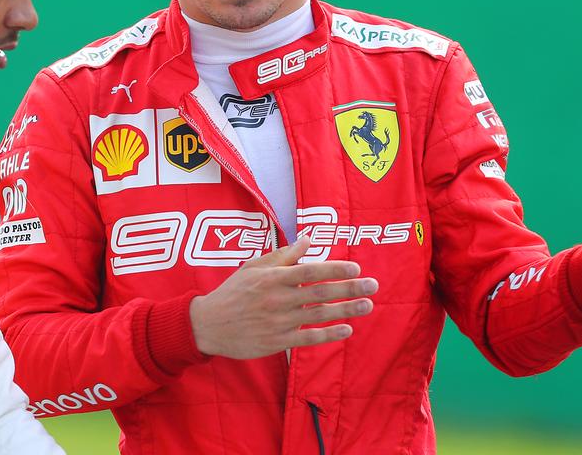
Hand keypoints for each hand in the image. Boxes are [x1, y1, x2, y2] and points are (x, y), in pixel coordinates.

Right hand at [189, 237, 377, 359]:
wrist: (208, 325)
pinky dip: (328, 334)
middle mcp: (277, 299)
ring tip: (366, 306)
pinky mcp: (277, 342)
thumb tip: (309, 239)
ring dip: (345, 310)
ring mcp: (278, 322)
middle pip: (319, 293)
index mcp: (271, 278)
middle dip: (348, 288)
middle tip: (373, 285)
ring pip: (318, 316)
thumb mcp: (254, 267)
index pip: (308, 271)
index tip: (355, 267)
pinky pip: (308, 338)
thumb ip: (283, 255)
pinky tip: (346, 329)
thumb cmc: (233, 292)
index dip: (333, 269)